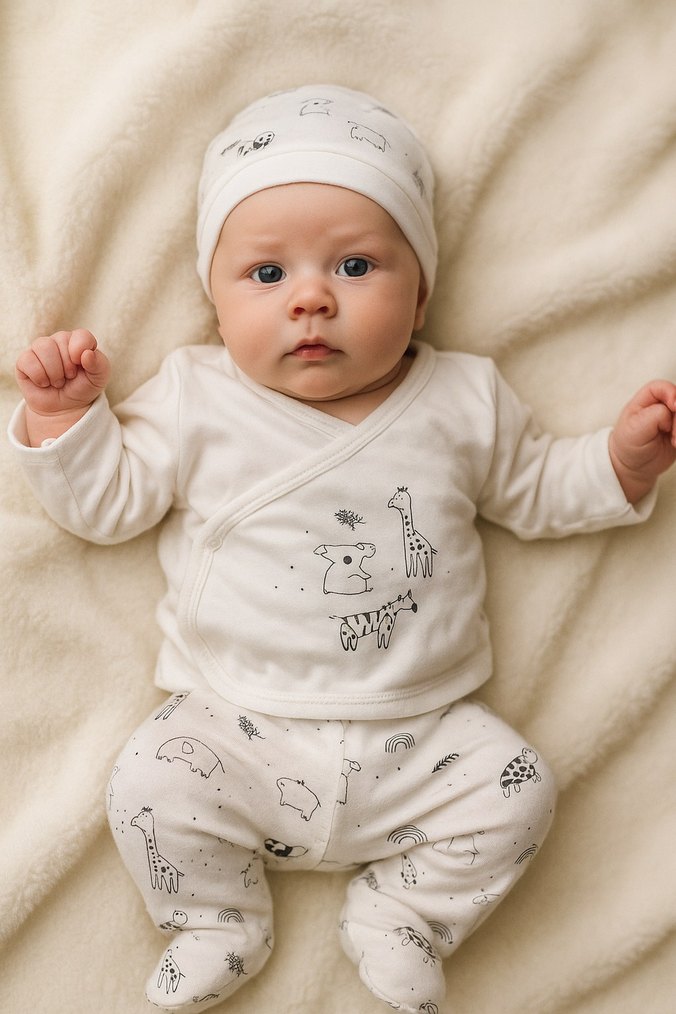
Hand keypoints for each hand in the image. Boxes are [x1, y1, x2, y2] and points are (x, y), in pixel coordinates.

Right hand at [15, 329, 109, 443]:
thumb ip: (99, 365)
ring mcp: (39, 349)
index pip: (81, 335)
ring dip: (54, 372)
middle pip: (61, 340)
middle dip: (68, 366)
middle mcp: (58, 341)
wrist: (65, 408)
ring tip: (57, 382)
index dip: (81, 351)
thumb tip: (87, 354)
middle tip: (69, 377)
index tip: (81, 365)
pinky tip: (44, 383)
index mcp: (78, 341)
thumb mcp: (98, 379)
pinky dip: (40, 377)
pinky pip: (28, 361)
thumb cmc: (82, 388)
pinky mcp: (24, 360)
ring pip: (43, 347)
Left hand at [609, 380, 675, 502]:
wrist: (633, 466)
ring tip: (674, 441)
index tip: (674, 407)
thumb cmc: (628, 444)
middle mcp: (663, 406)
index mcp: (647, 399)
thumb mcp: (635, 429)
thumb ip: (654, 415)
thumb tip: (671, 410)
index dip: (672, 394)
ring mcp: (674, 418)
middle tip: (673, 433)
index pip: (664, 387)